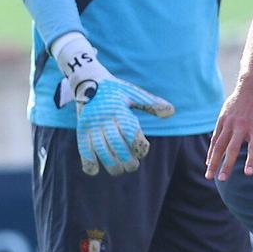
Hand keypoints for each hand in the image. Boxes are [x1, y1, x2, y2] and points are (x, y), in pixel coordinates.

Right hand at [50, 33, 172, 173]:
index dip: (138, 144)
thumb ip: (151, 103)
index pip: (130, 131)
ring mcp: (91, 125)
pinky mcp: (81, 129)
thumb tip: (171, 112)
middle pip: (115, 143)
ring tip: (118, 171)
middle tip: (133, 167)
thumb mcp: (133, 93)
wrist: (87, 80)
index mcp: (119, 110)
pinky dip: (87, 160)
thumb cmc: (115, 90)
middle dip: (125, 158)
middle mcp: (104, 118)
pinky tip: (93, 171)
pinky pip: (83, 146)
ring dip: (109, 162)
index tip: (143, 151)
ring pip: (99, 148)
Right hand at [206, 81, 252, 179]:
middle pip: (233, 148)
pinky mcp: (221, 120)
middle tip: (223, 180)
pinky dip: (211, 151)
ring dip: (213, 161)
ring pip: (219, 145)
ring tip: (209, 176)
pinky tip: (208, 163)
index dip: (251, 161)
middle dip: (227, 165)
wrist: (252, 90)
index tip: (248, 174)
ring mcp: (229, 123)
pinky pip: (214, 138)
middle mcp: (241, 127)